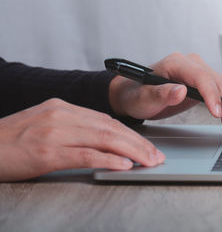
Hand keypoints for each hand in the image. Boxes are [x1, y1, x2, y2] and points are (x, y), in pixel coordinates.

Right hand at [0, 98, 164, 181]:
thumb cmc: (12, 140)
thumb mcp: (45, 125)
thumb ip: (74, 127)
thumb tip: (104, 139)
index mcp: (63, 107)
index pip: (106, 120)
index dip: (131, 134)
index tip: (147, 145)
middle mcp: (62, 115)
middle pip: (110, 127)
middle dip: (138, 143)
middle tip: (156, 155)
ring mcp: (54, 131)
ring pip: (103, 138)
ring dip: (131, 151)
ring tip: (149, 161)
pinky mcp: (46, 151)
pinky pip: (85, 155)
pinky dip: (108, 160)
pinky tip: (124, 165)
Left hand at [109, 53, 221, 140]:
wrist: (134, 94)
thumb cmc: (136, 94)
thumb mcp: (142, 97)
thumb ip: (160, 93)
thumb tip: (180, 91)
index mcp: (176, 63)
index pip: (202, 77)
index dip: (212, 95)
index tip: (217, 115)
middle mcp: (192, 64)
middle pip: (219, 84)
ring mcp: (201, 72)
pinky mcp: (205, 83)